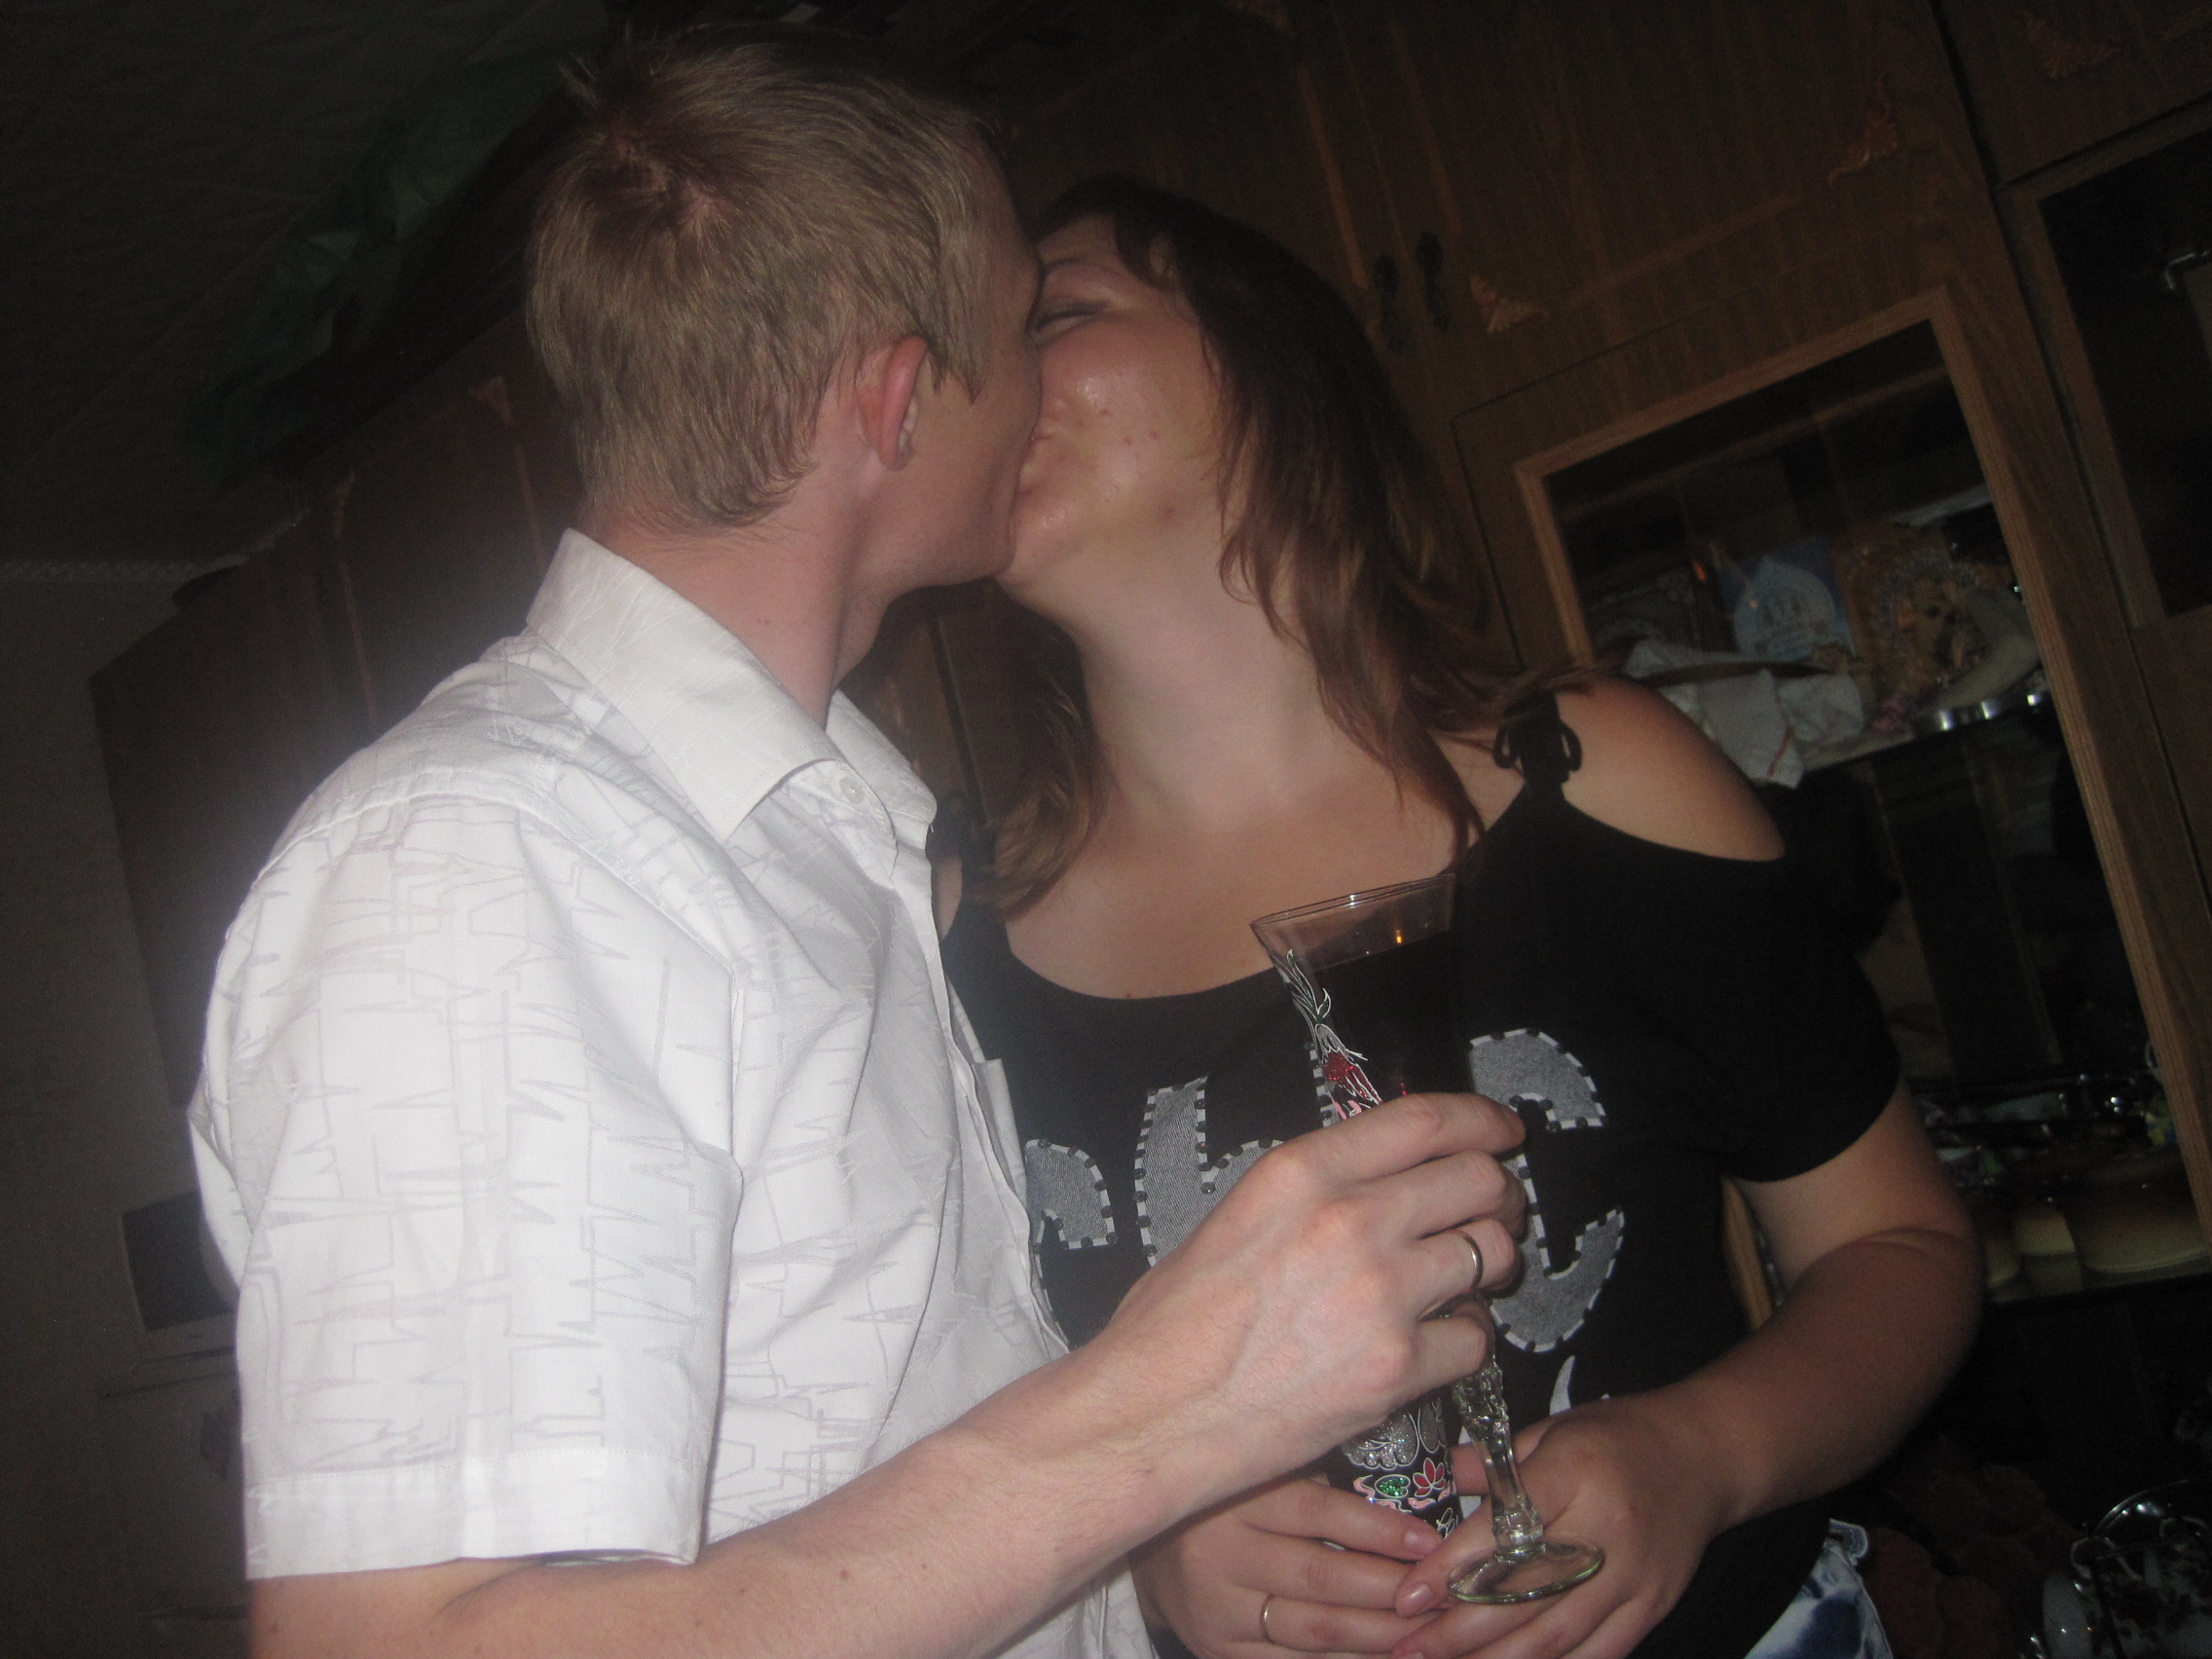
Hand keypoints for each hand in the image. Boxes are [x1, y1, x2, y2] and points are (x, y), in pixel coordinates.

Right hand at [1089, 1092, 1525, 1508]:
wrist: (1152, 1414)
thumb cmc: (1172, 1324)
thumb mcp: (1236, 1216)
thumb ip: (1311, 1193)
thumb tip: (1373, 1184)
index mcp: (1302, 1172)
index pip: (1425, 1120)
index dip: (1481, 1120)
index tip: (1502, 1131)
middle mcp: (1351, 1220)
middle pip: (1476, 1180)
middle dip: (1498, 1194)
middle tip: (1493, 1212)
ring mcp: (1382, 1294)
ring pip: (1491, 1255)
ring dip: (1489, 1267)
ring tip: (1462, 1285)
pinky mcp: (1398, 1366)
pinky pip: (1476, 1339)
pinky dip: (1466, 1340)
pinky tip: (1437, 1344)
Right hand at [1138, 1475, 1445, 1657]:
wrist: (1154, 1549)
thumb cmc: (1229, 1501)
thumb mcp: (1264, 1474)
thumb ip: (1318, 1481)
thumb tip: (1407, 1497)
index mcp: (1236, 1497)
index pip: (1317, 1512)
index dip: (1379, 1529)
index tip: (1429, 1542)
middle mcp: (1220, 1554)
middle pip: (1320, 1578)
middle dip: (1390, 1590)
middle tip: (1442, 1595)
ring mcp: (1218, 1610)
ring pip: (1313, 1631)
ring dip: (1378, 1635)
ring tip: (1426, 1633)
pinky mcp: (1218, 1650)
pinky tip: (1382, 1657)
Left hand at [1384, 1398, 1726, 1658]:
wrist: (1704, 1456)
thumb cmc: (1617, 1438)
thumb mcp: (1551, 1431)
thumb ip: (1489, 1464)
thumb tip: (1426, 1486)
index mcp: (1574, 1474)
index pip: (1505, 1531)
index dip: (1451, 1569)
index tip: (1408, 1596)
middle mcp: (1605, 1529)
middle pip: (1525, 1593)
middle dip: (1460, 1630)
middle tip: (1409, 1648)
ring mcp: (1633, 1576)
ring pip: (1557, 1635)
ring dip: (1496, 1658)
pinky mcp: (1652, 1606)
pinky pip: (1598, 1652)